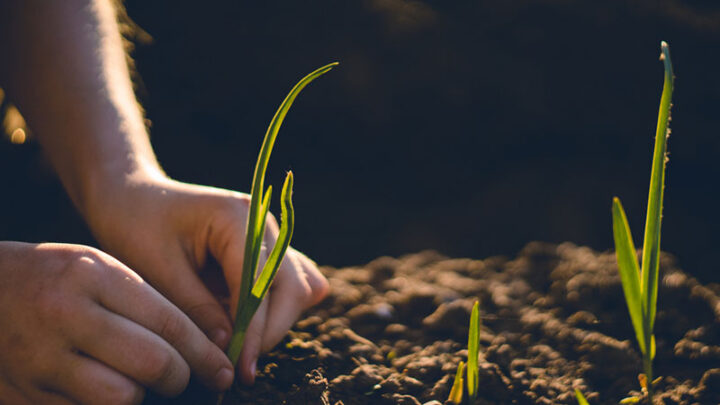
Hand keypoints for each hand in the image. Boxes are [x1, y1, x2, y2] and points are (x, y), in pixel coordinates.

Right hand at [0, 242, 233, 404]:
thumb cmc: (55, 277)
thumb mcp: (99, 269)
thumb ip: (146, 304)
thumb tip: (199, 348)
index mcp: (92, 275)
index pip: (168, 323)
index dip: (204, 353)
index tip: (222, 369)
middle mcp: (67, 316)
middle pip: (151, 364)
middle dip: (181, 378)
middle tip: (183, 377)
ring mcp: (40, 358)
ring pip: (120, 399)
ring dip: (142, 396)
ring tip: (141, 383)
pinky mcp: (23, 393)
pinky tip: (109, 388)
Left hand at [83, 172, 328, 383]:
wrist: (130, 199)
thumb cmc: (136, 227)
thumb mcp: (158, 270)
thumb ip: (197, 309)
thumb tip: (229, 349)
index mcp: (239, 217)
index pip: (261, 282)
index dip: (254, 330)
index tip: (240, 369)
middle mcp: (264, 223)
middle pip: (291, 287)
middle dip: (270, 331)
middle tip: (240, 370)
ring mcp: (269, 236)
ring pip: (296, 289)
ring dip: (274, 322)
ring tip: (240, 350)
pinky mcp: (265, 251)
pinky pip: (288, 283)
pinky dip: (275, 309)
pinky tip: (246, 328)